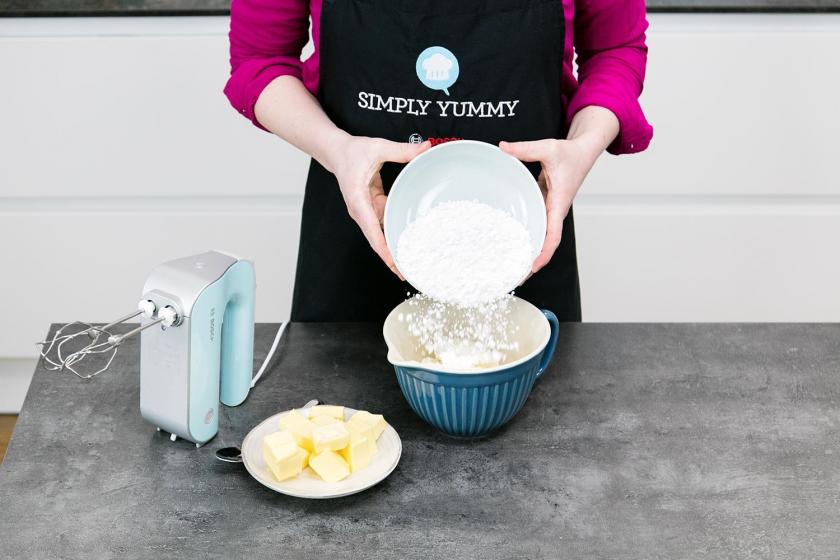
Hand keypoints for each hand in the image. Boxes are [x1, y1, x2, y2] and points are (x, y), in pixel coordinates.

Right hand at [327, 136, 429, 276]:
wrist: (336, 152)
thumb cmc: (353, 152)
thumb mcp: (378, 148)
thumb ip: (402, 150)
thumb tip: (425, 147)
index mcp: (358, 200)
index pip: (371, 229)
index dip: (383, 249)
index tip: (394, 263)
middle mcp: (360, 211)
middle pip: (376, 240)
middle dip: (391, 258)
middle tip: (408, 273)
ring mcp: (366, 212)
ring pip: (381, 235)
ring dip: (394, 248)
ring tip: (412, 263)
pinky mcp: (371, 209)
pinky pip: (384, 225)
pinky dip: (395, 234)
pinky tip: (408, 242)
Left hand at [500, 139, 597, 272]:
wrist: (583, 151)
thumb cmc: (570, 152)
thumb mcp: (548, 148)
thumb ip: (525, 149)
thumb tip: (503, 148)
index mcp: (559, 203)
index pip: (553, 234)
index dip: (544, 253)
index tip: (533, 267)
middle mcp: (554, 211)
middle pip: (544, 242)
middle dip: (531, 261)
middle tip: (513, 277)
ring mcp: (549, 209)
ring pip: (539, 234)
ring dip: (527, 249)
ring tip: (509, 266)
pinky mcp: (543, 204)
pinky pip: (535, 223)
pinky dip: (525, 232)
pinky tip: (511, 239)